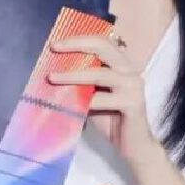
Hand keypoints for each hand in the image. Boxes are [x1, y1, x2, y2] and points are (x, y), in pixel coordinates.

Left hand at [47, 34, 162, 163]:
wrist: (134, 146)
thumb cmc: (111, 119)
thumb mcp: (92, 96)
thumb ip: (80, 83)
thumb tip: (51, 72)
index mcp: (120, 64)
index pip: (101, 41)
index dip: (78, 39)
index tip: (55, 43)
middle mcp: (129, 70)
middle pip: (103, 47)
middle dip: (76, 45)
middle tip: (54, 48)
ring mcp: (133, 86)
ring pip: (99, 74)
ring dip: (73, 75)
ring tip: (52, 78)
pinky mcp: (133, 103)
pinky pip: (104, 99)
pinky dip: (85, 101)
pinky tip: (70, 105)